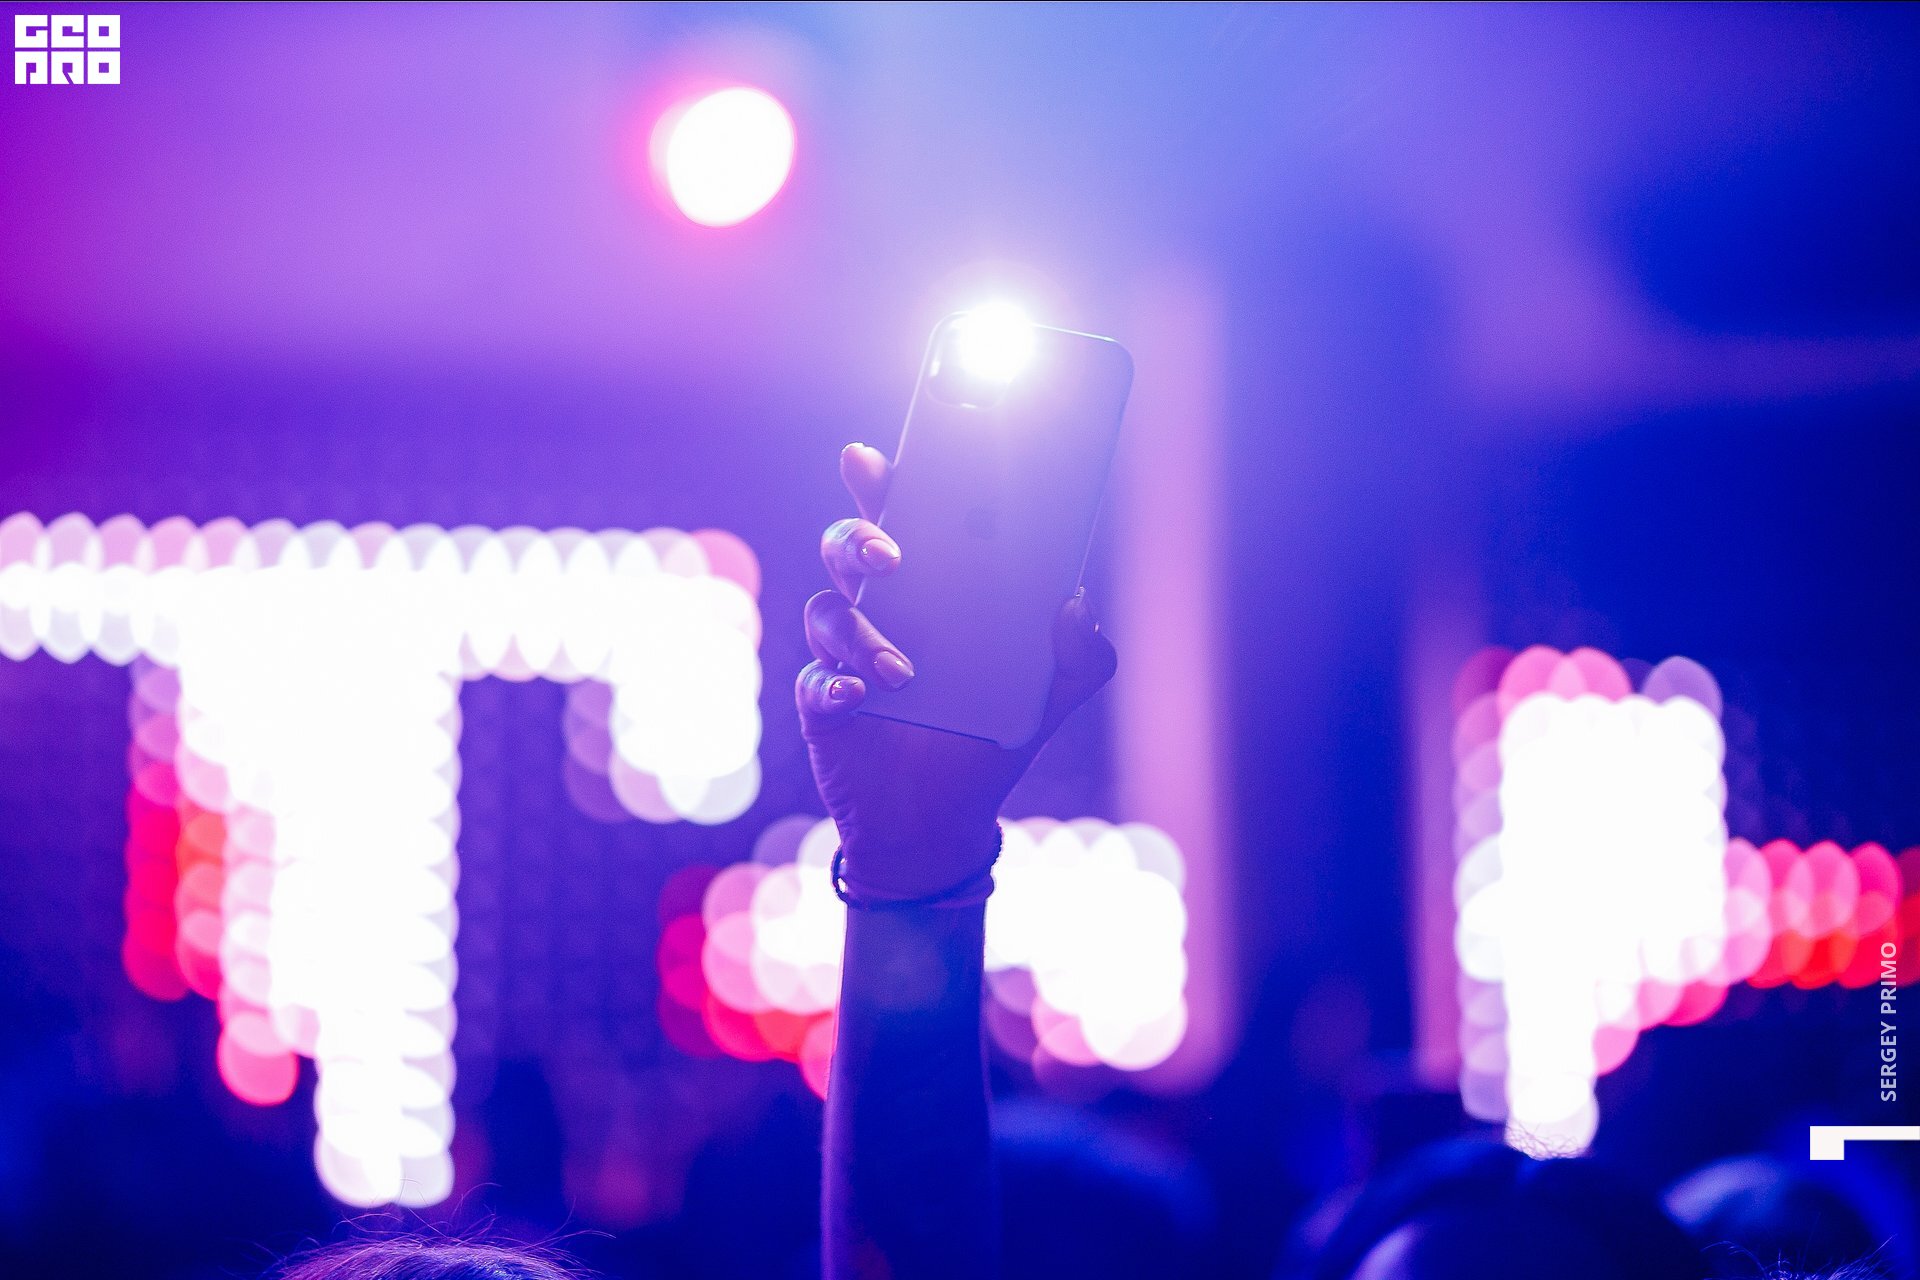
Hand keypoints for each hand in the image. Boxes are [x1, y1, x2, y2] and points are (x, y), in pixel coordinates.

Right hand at [795, 443, 1117, 900]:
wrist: (941, 820)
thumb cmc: (990, 734)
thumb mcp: (1049, 697)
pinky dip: (831, 684)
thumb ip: (1079, 656)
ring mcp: (843, 652)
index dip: (881, 479)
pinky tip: (856, 695)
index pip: (902, 514)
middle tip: (891, 556)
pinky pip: (812, 680)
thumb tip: (1076, 604)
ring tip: (903, 672)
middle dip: (858, 538)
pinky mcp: (822, 702)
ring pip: (827, 611)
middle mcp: (880, 606)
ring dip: (859, 633)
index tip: (874, 458)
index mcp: (931, 586)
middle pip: (846, 547)